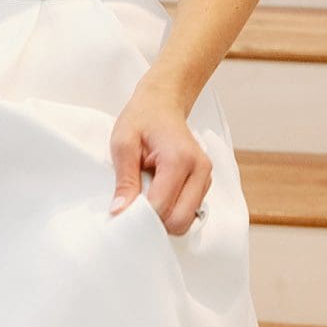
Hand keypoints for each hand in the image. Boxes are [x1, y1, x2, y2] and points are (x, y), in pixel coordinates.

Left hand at [108, 76, 211, 233]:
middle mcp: (200, 171)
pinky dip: (172, 210)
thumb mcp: (123, 144)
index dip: (140, 215)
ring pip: (187, 219)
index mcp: (179, 159)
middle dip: (154, 221)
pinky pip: (190, 211)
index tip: (120, 214)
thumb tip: (121, 212)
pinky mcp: (205, 183)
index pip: (163, 206)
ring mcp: (206, 178)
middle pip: (180, 220)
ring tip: (144, 194)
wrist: (162, 104)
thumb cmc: (142, 120)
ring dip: (164, 216)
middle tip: (132, 207)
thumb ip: (124, 180)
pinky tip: (156, 193)